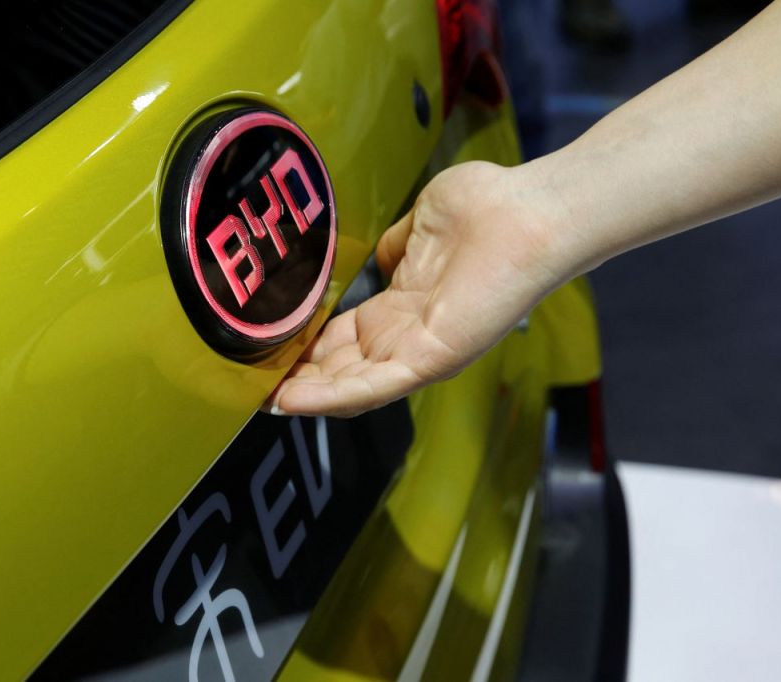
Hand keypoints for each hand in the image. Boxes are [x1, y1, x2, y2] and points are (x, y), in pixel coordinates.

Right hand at [267, 161, 569, 416]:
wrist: (529, 211)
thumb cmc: (488, 208)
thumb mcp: (417, 225)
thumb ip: (389, 248)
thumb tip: (373, 256)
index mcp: (403, 306)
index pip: (343, 338)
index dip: (304, 345)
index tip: (267, 344)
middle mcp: (408, 335)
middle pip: (339, 368)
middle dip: (296, 376)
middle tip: (251, 381)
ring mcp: (418, 351)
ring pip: (349, 387)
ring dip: (304, 396)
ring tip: (260, 400)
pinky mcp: (430, 360)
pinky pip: (371, 388)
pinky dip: (328, 398)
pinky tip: (290, 402)